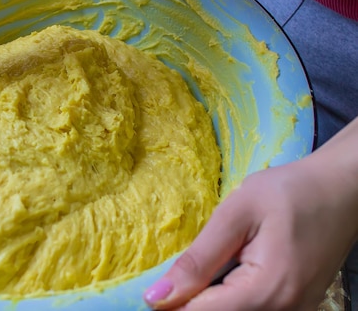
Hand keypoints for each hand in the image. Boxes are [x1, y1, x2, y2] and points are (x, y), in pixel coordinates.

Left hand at [143, 157, 357, 309]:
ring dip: (208, 301)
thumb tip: (156, 296)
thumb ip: (197, 259)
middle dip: (189, 303)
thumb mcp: (236, 214)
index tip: (150, 292)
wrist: (341, 190)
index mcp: (267, 291)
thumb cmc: (289, 192)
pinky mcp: (294, 307)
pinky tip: (221, 277)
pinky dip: (228, 300)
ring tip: (202, 271)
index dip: (170, 306)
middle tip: (178, 276)